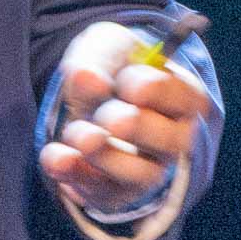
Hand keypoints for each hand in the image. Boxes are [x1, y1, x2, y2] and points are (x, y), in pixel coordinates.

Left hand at [38, 20, 211, 218]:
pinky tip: (55, 155)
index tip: (125, 83)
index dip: (155, 91)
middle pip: (169, 142)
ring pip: (139, 175)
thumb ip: (100, 59)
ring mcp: (146, 168)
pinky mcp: (114, 189)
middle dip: (136, 128)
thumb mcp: (106, 48)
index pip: (185, 98)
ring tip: (77, 134)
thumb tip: (88, 78)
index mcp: (181, 97)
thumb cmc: (108, 68)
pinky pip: (100, 192)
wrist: (82, 96)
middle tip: (110, 118)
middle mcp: (172, 137)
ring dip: (105, 155)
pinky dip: (75, 173)